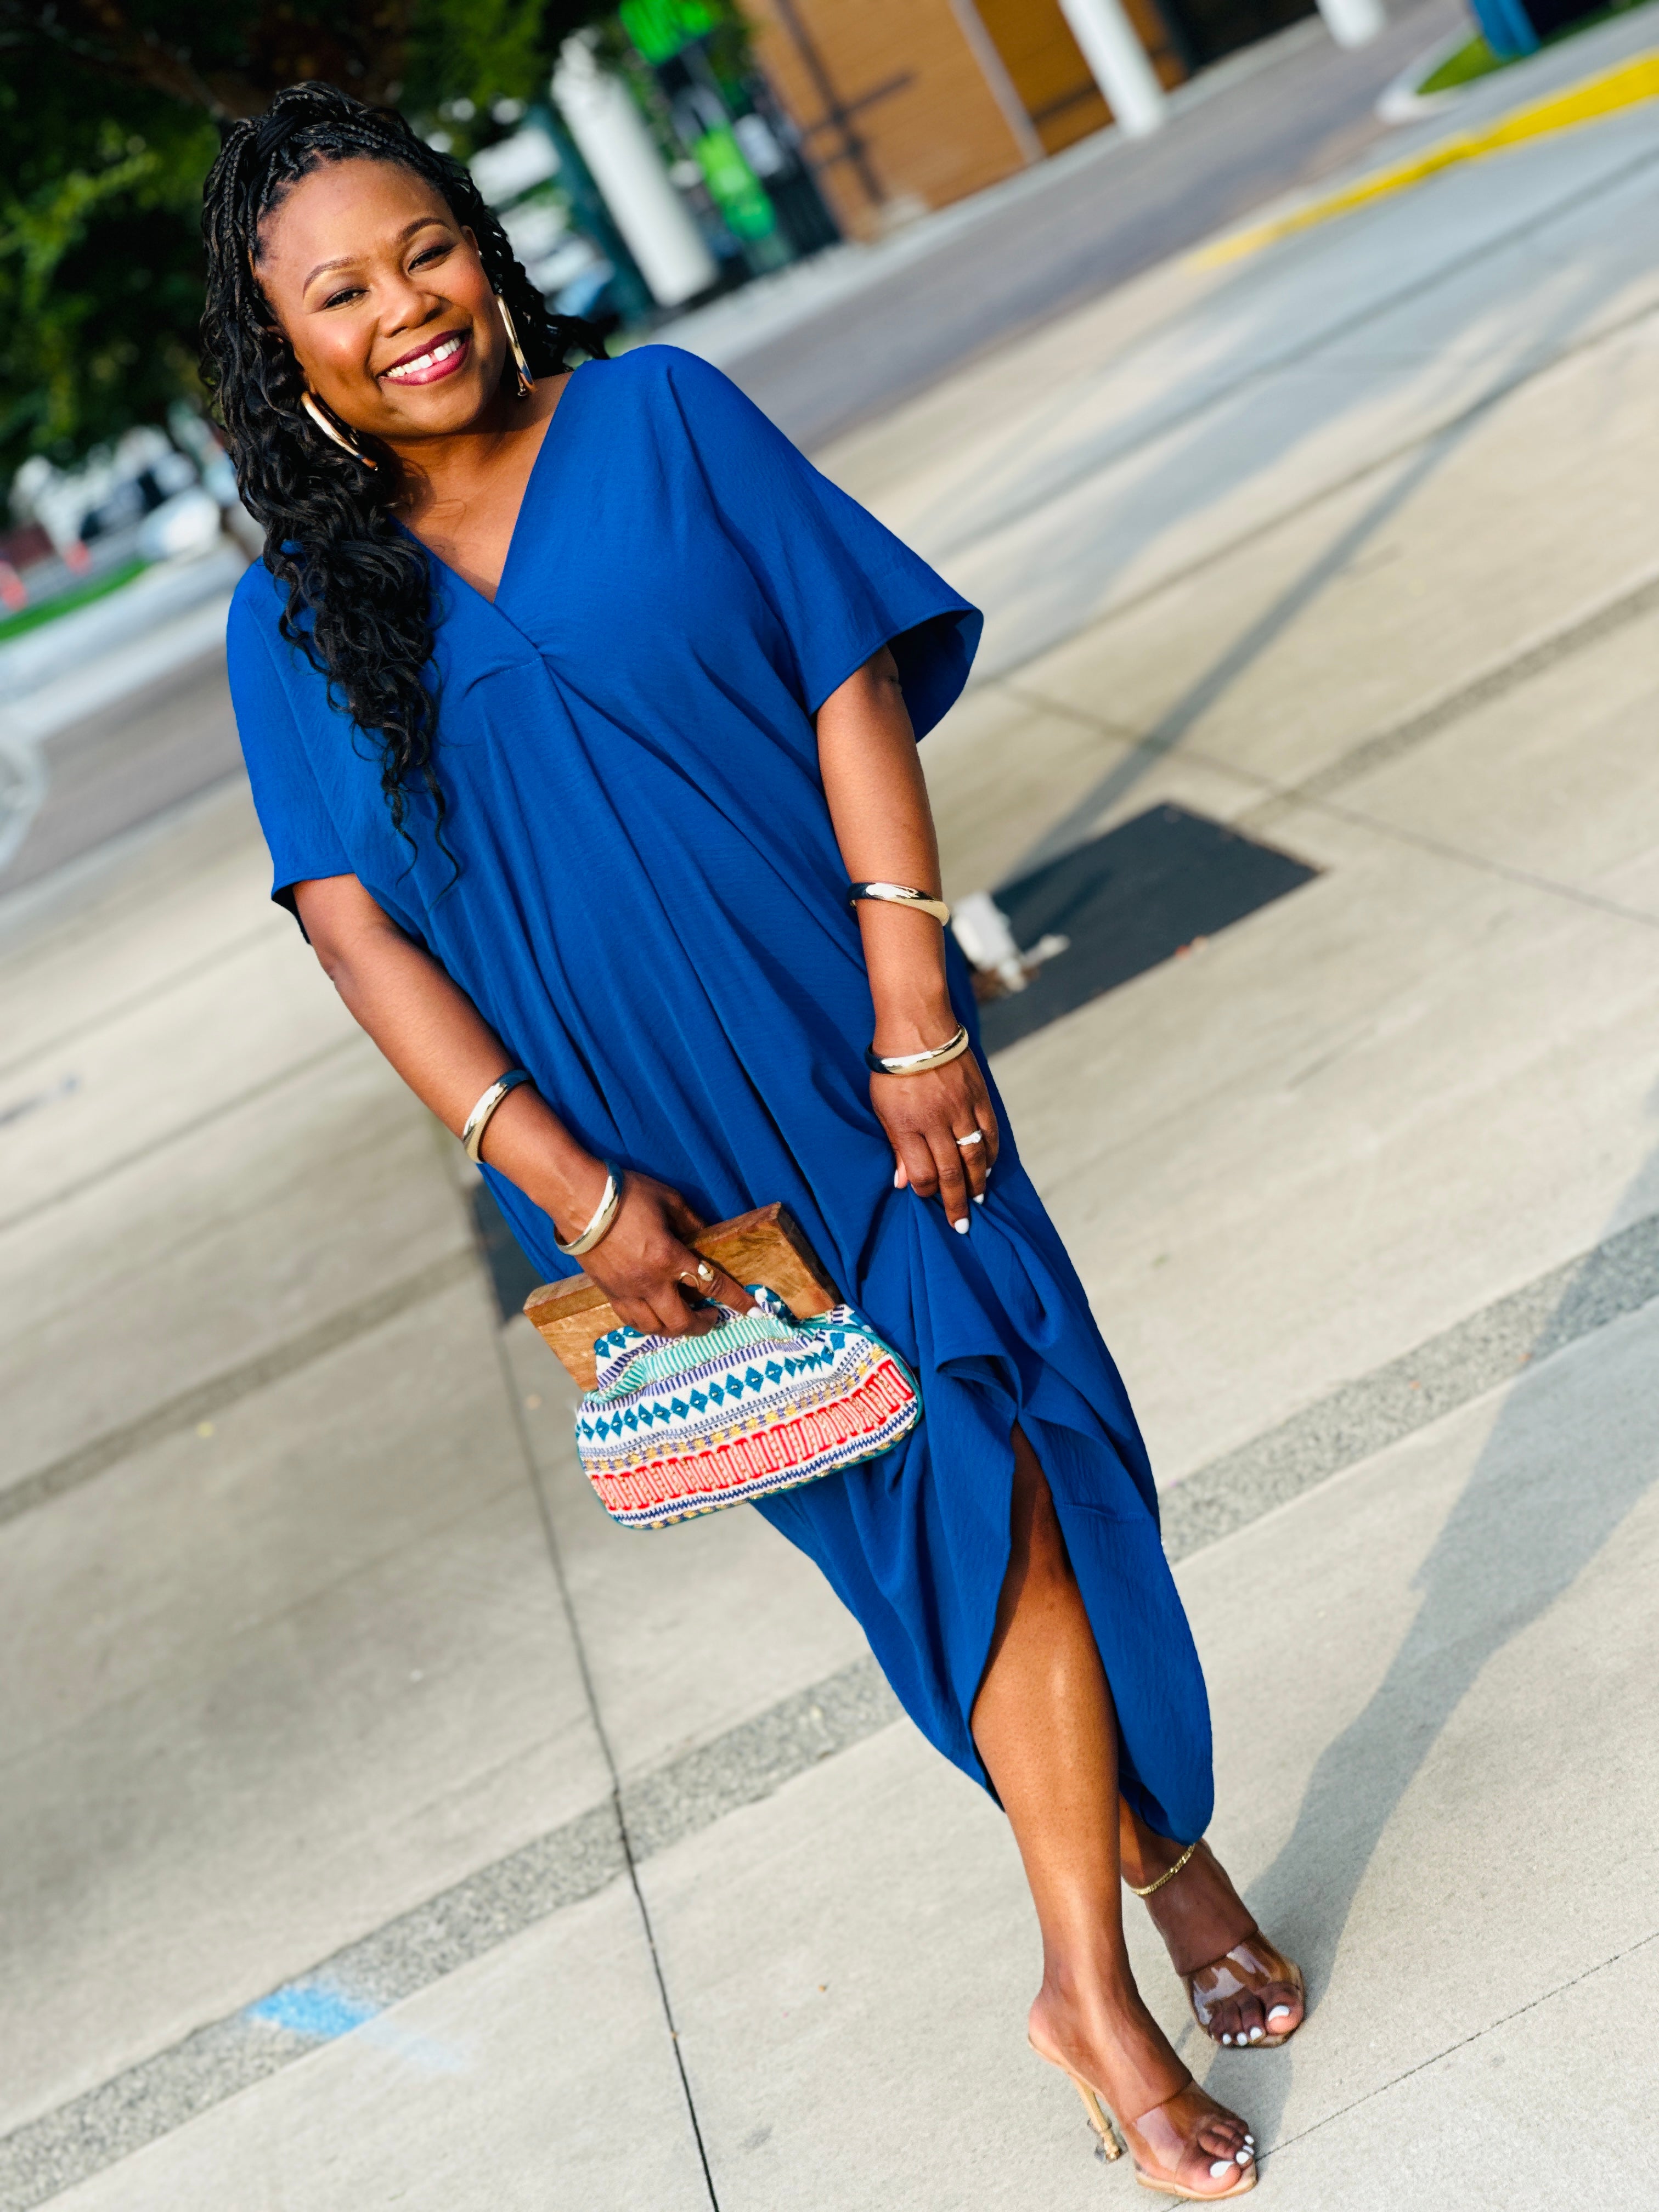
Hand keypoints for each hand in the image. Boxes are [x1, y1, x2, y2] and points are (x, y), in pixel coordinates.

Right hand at [574, 1171, 754, 1336]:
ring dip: (675, 1330)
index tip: (753, 1311)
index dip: (736, 1300)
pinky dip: (648, 1324)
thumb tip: (706, 1236)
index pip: (711, 1285)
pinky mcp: (608, 1293)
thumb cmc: (626, 1195)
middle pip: (682, 1322)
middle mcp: (650, 1283)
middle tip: (714, 1318)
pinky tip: (654, 1317)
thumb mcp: (669, 1200)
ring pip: (655, 1329)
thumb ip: (692, 1222)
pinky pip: (631, 1321)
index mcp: (669, 1257)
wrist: (579, 1200)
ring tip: (684, 1320)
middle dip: (704, 1325)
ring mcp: (627, 1292)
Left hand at [871, 1050, 998, 1231]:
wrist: (918, 1027)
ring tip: (977, 1200)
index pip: (922, 1173)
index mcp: (907, 1126)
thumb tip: (903, 1183)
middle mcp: (936, 1121)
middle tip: (961, 1224)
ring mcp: (960, 1109)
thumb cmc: (892, 1070)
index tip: (927, 1196)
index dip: (926, 1191)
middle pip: (951, 1172)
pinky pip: (989, 1132)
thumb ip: (896, 1146)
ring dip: (976, 1183)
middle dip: (955, 1203)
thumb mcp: (882, 1108)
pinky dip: (990, 1154)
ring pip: (974, 1156)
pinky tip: (988, 1168)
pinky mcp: (978, 1096)